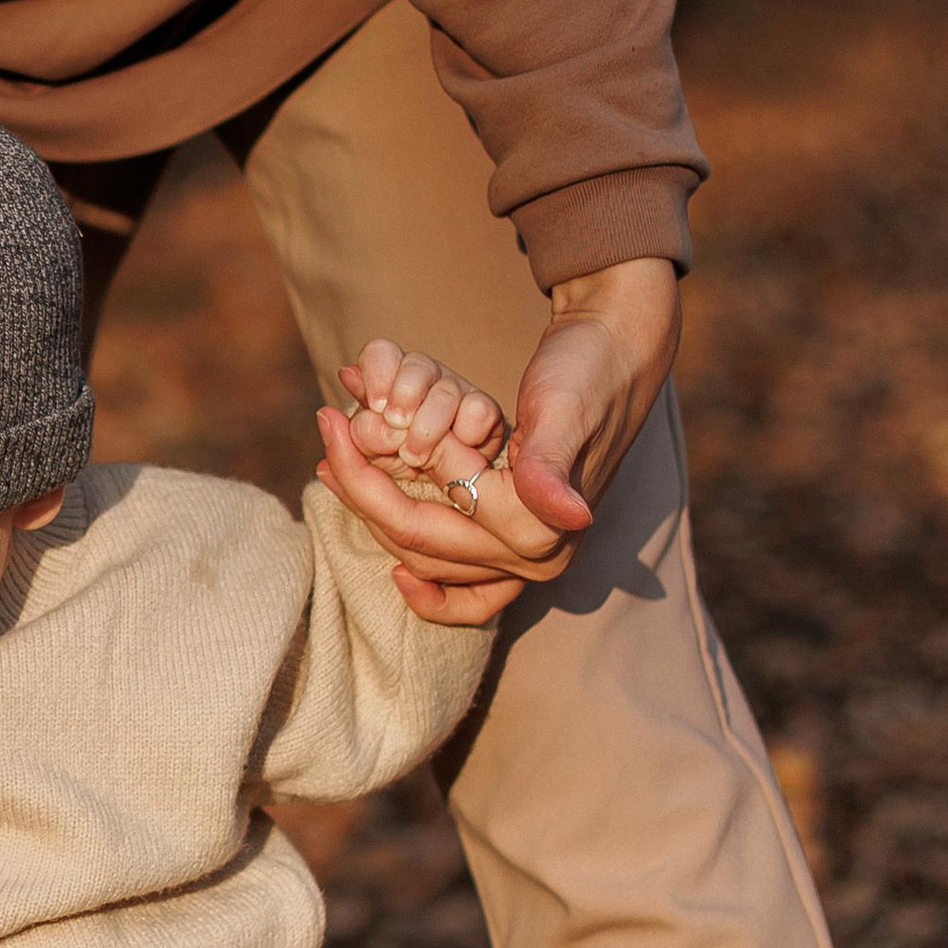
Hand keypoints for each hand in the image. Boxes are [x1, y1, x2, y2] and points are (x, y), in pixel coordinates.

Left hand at [314, 259, 680, 621]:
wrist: (620, 355)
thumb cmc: (587, 372)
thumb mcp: (563, 410)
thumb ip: (552, 466)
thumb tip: (570, 518)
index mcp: (540, 530)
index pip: (421, 521)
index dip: (365, 475)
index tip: (334, 418)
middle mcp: (536, 559)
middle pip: (414, 542)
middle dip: (358, 487)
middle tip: (326, 429)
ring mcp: (528, 559)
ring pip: (425, 557)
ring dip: (376, 513)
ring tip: (332, 460)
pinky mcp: (521, 545)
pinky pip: (468, 593)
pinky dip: (433, 590)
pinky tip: (396, 572)